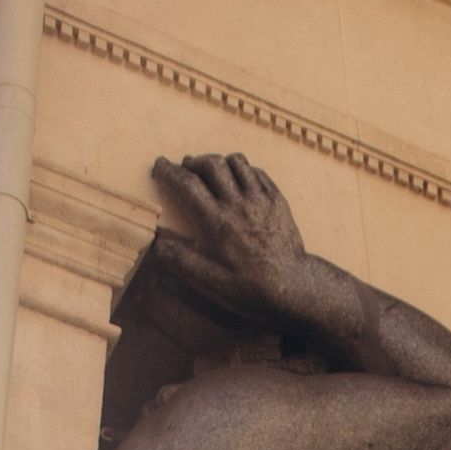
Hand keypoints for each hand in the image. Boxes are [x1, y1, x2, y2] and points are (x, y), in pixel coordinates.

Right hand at [150, 151, 310, 324]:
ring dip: (218, 162)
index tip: (160, 165)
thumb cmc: (249, 287)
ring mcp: (260, 199)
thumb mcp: (210, 281)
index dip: (170, 171)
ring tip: (211, 171)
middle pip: (211, 164)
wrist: (292, 287)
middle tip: (186, 167)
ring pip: (235, 162)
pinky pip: (256, 172)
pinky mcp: (277, 199)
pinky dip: (242, 170)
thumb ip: (181, 260)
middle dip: (193, 162)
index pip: (187, 185)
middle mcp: (238, 204)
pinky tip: (236, 180)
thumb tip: (158, 242)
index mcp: (217, 223)